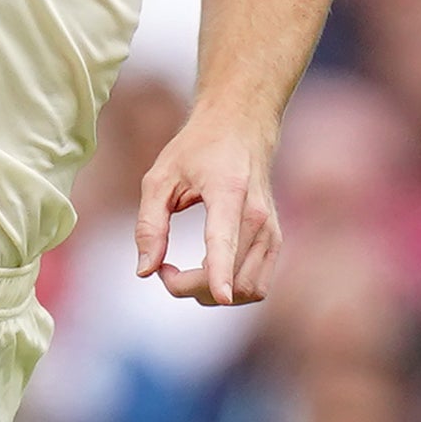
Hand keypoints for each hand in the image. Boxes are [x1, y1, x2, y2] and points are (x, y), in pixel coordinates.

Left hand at [134, 103, 281, 305]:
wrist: (242, 126)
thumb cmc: (198, 149)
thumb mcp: (160, 178)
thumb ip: (149, 225)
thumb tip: (145, 270)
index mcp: (228, 191)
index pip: (225, 238)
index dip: (221, 271)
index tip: (221, 295)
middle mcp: (258, 214)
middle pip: (233, 277)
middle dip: (192, 288)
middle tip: (163, 269)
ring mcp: (272, 231)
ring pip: (249, 289)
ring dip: (212, 295)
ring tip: (184, 272)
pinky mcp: (275, 242)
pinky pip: (257, 284)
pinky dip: (230, 289)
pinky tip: (208, 270)